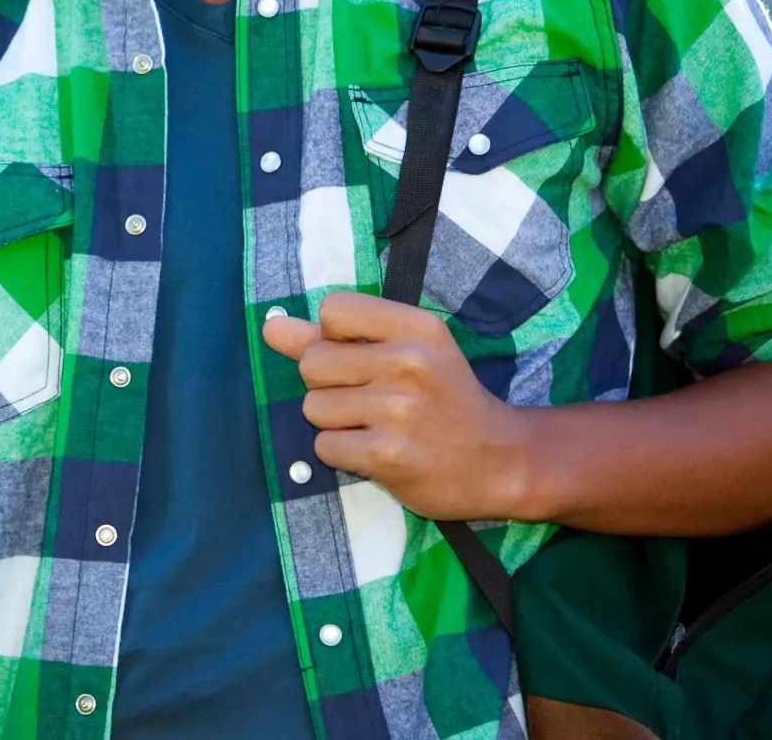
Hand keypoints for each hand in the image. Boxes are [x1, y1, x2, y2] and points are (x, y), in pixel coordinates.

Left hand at [262, 291, 535, 521]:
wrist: (502, 462)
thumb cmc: (444, 400)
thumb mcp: (405, 352)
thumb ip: (332, 336)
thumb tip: (270, 326)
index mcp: (415, 326)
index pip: (332, 310)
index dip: (333, 338)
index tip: (364, 359)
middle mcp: (408, 361)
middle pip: (312, 363)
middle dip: (328, 386)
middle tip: (370, 401)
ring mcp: (398, 410)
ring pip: (313, 408)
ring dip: (335, 424)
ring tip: (376, 428)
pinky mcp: (387, 455)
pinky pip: (324, 447)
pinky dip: (342, 454)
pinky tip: (377, 453)